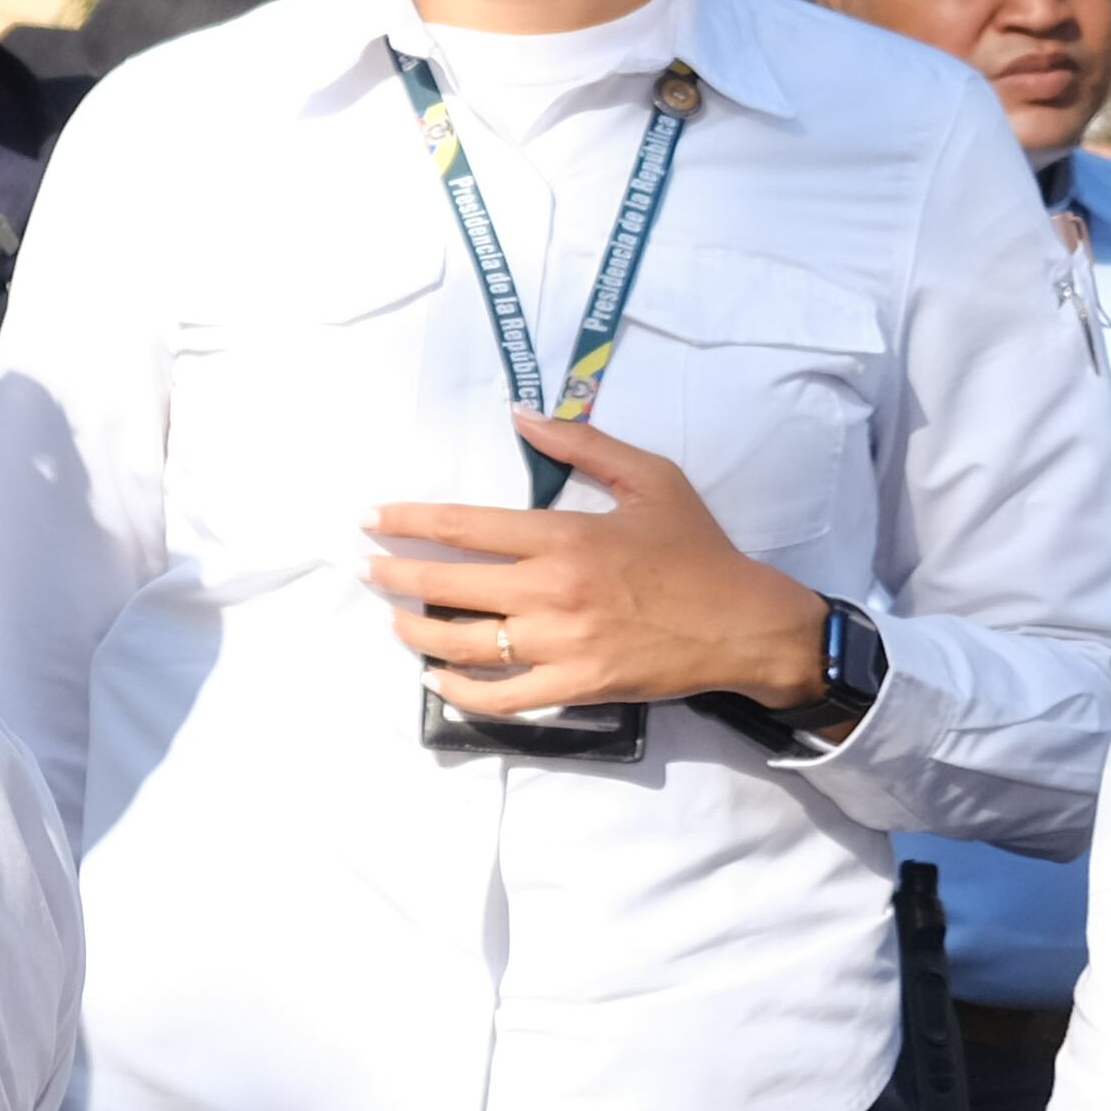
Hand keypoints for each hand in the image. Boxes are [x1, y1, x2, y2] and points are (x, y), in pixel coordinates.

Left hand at [367, 413, 828, 721]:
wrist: (746, 624)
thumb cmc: (697, 550)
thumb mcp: (652, 479)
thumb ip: (583, 444)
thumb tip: (521, 415)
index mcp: (565, 537)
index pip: (462, 525)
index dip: (406, 520)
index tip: (370, 518)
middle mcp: (551, 590)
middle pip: (445, 585)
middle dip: (392, 575)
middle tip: (364, 569)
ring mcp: (559, 644)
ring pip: (459, 643)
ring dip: (412, 632)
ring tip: (391, 620)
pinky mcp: (573, 686)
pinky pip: (498, 696)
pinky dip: (457, 690)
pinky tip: (435, 678)